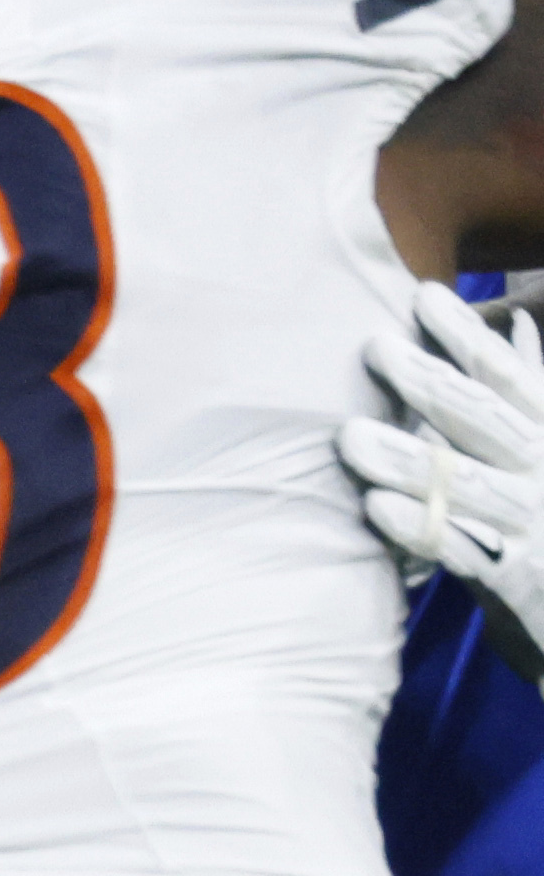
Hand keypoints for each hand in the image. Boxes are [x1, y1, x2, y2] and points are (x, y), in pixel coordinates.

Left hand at [349, 286, 543, 633]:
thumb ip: (531, 389)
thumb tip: (518, 323)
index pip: (508, 377)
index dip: (468, 336)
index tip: (424, 294)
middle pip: (483, 420)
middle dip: (429, 382)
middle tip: (374, 345)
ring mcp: (534, 524)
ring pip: (466, 483)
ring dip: (407, 459)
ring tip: (350, 436)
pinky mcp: (519, 581)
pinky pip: (462, 551)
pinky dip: (421, 528)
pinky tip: (376, 508)